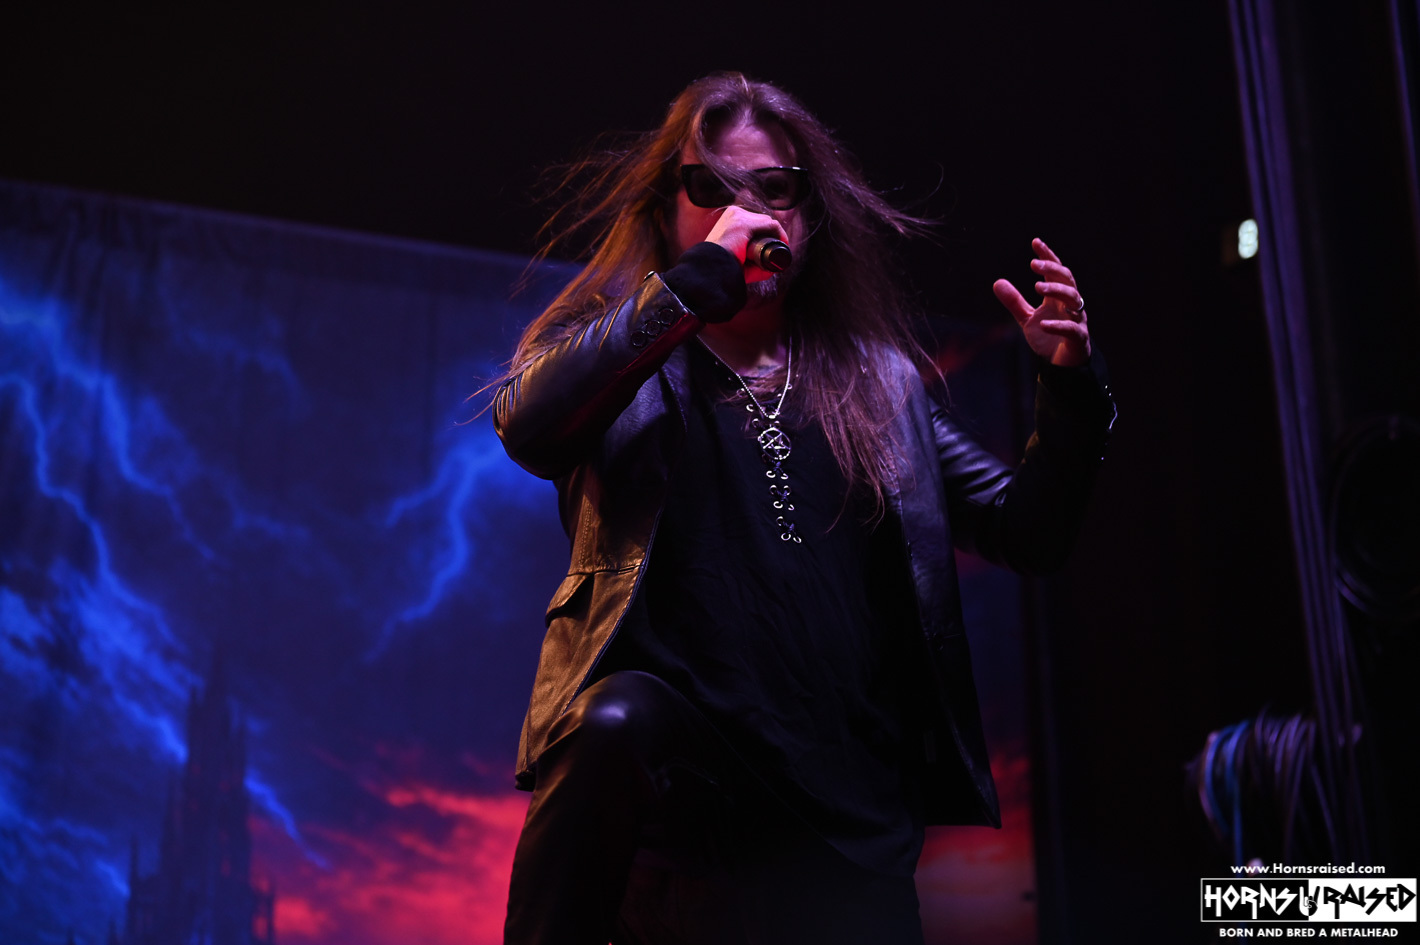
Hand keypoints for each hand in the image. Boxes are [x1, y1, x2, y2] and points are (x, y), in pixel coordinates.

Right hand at [704, 205, 789, 282]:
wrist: (709, 271)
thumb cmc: (720, 268)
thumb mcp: (736, 260)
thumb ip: (752, 261)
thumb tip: (772, 268)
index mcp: (729, 219)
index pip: (754, 223)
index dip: (766, 236)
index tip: (771, 251)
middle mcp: (733, 214)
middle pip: (762, 222)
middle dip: (771, 237)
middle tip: (774, 254)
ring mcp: (738, 217)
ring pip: (767, 223)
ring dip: (775, 237)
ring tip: (778, 252)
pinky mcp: (744, 224)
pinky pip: (772, 225)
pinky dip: (780, 235)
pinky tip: (783, 245)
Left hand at [992, 238, 1091, 366]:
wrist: (1062, 365)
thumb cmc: (1048, 337)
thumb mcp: (1027, 318)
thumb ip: (1014, 302)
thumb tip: (997, 282)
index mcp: (1058, 298)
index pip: (1056, 271)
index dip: (1048, 256)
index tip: (1035, 243)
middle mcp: (1069, 305)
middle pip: (1067, 280)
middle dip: (1052, 270)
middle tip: (1033, 264)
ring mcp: (1077, 320)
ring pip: (1073, 299)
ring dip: (1056, 290)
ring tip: (1036, 287)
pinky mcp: (1079, 338)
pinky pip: (1072, 329)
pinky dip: (1058, 325)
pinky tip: (1043, 324)